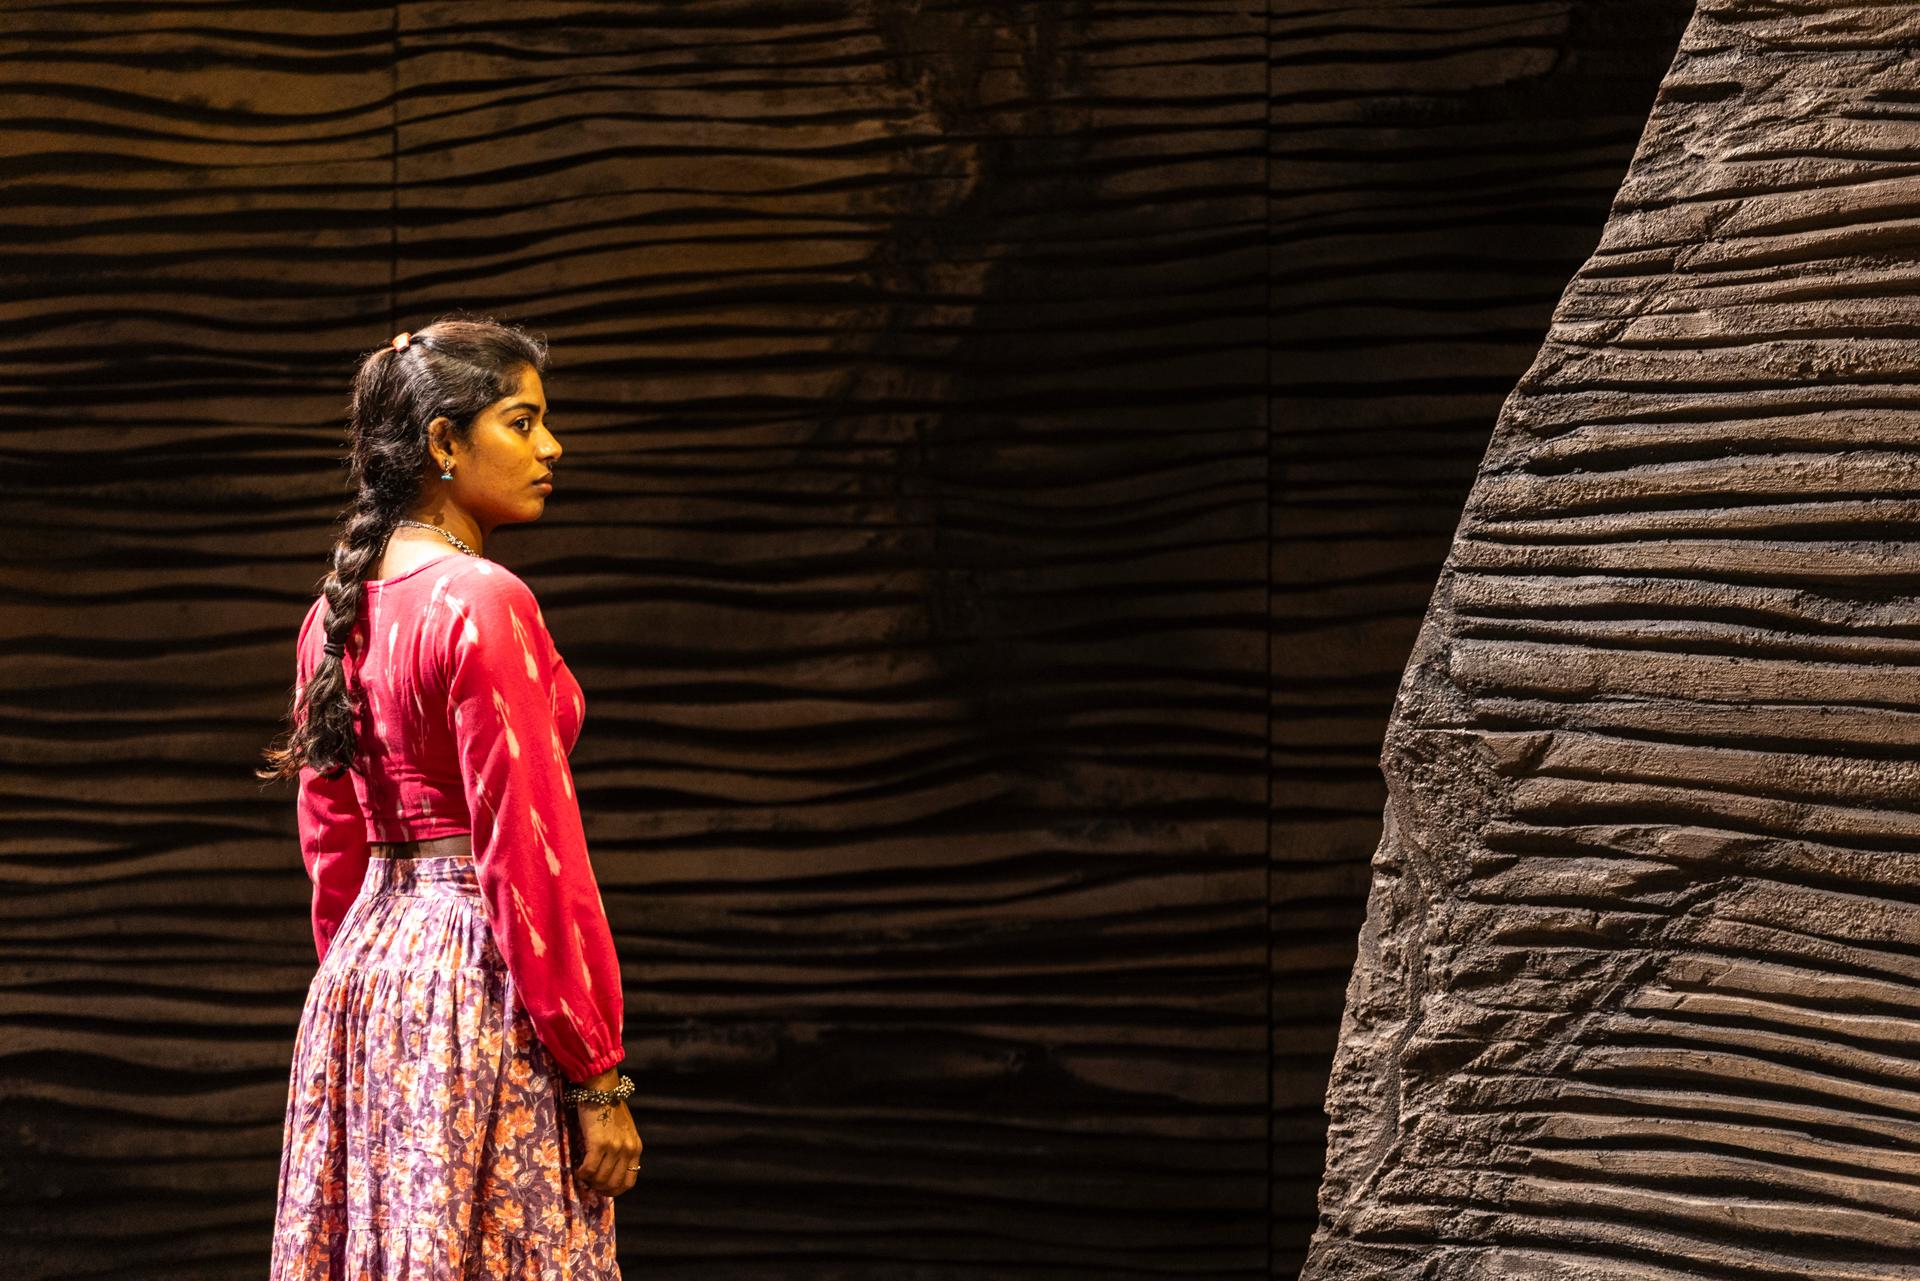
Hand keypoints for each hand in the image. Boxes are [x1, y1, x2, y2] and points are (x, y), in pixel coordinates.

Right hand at [568, 1068, 642, 1195]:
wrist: (602, 1089)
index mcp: (636, 1148)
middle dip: (599, 1189)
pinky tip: (578, 1169)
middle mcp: (627, 1149)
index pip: (629, 1182)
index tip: (602, 1189)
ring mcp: (614, 1147)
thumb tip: (611, 1171)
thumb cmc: (610, 1109)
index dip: (614, 1191)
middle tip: (589, 1183)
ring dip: (589, 1182)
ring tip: (583, 1174)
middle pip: (614, 1184)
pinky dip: (582, 1174)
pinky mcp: (599, 1143)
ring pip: (600, 1179)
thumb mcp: (624, 1131)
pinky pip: (589, 1169)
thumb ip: (622, 1149)